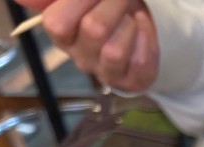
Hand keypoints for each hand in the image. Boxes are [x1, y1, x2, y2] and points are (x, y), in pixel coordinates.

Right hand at [14, 0, 158, 91]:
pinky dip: (145, 39)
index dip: (79, 1)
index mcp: (62, 32)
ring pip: (114, 50)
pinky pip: (138, 62)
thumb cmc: (106, 7)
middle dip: (113, 5)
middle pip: (93, 29)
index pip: (58, 22)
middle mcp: (79, 56)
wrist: (139, 29)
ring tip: (132, 18)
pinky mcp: (131, 82)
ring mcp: (104, 72)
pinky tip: (143, 30)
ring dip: (129, 25)